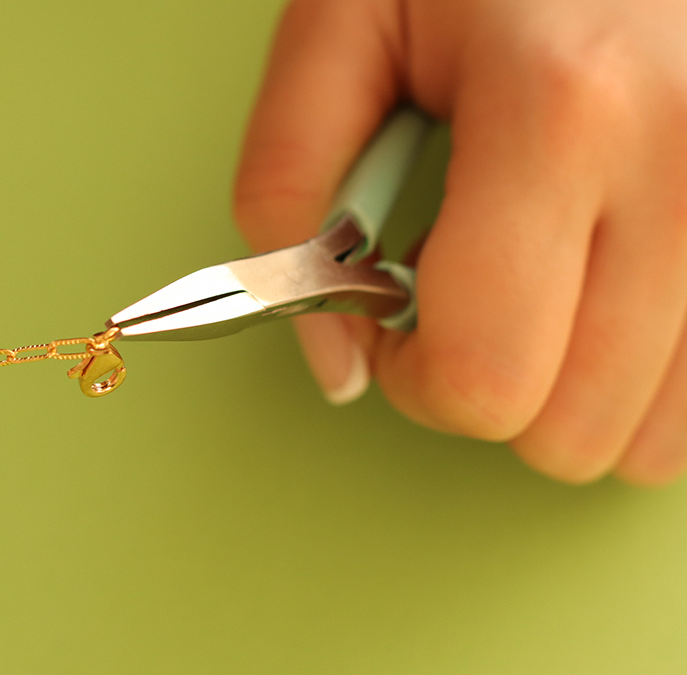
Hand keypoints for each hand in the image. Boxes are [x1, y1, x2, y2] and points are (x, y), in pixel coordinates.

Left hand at [234, 0, 686, 483]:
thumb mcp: (340, 26)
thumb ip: (287, 188)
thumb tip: (335, 362)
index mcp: (560, 112)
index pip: (484, 378)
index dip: (411, 380)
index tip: (394, 320)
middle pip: (570, 430)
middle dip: (485, 389)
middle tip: (465, 292)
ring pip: (650, 434)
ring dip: (568, 390)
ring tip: (541, 278)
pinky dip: (640, 376)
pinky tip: (603, 293)